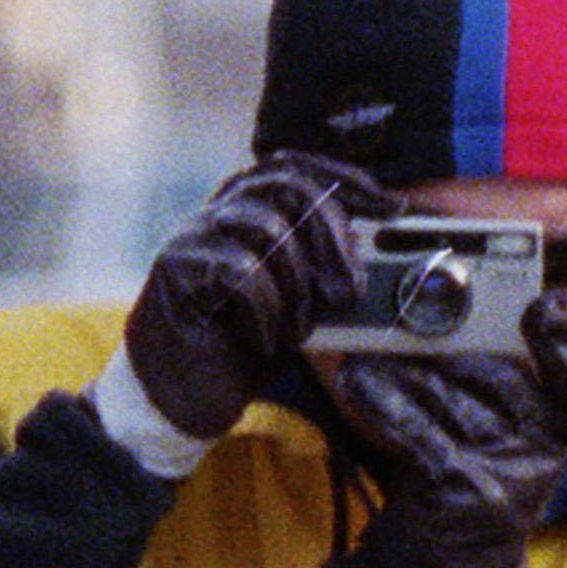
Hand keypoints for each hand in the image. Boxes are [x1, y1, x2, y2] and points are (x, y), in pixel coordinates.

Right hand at [120, 154, 373, 448]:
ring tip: (296, 332)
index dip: (347, 180)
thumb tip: (370, 246)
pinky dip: (266, 313)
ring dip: (297, 289)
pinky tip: (265, 342)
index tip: (392, 208)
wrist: (178, 401)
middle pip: (289, 188)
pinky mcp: (174, 268)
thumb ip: (320, 266)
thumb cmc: (240, 349)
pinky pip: (242, 273)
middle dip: (333, 239)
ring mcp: (191, 236)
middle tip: (350, 293)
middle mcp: (216, 211)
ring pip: (268, 231)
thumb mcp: (298, 301)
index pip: (297, 166)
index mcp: (246, 208)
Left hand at [317, 293, 566, 567]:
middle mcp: (538, 454)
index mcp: (558, 436)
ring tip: (367, 343)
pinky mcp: (454, 490)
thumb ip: (524, 377)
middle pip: (501, 377)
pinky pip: (418, 432)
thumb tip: (548, 296)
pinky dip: (384, 401)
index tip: (545, 305)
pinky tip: (357, 380)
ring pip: (452, 398)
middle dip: (454, 339)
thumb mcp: (513, 438)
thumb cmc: (479, 489)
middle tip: (413, 305)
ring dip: (404, 365)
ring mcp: (498, 473)